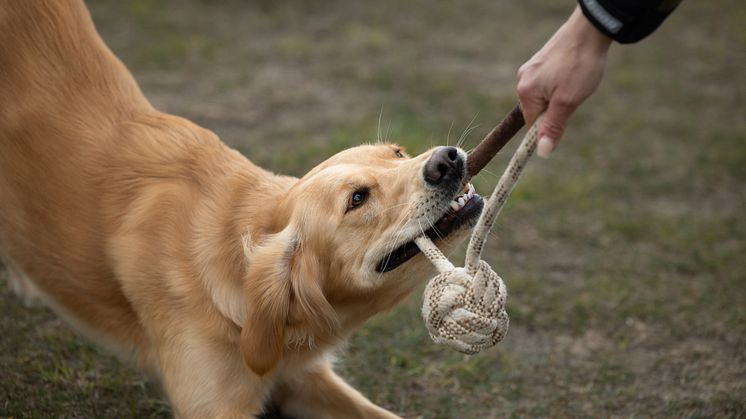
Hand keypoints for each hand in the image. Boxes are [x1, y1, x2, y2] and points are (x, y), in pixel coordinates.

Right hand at [517, 6, 611, 156]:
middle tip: (575, 96)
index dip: (549, 127)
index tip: (565, 121)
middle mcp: (523, 79)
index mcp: (525, 91)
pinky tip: (573, 73)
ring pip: (545, 96)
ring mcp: (531, 68)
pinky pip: (548, 82)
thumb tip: (542, 152)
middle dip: (556, 109)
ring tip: (576, 81)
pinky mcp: (541, 61)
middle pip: (538, 109)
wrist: (590, 29)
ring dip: (560, 96)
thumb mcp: (568, 102)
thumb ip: (553, 127)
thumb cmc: (579, 65)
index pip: (532, 124)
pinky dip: (561, 83)